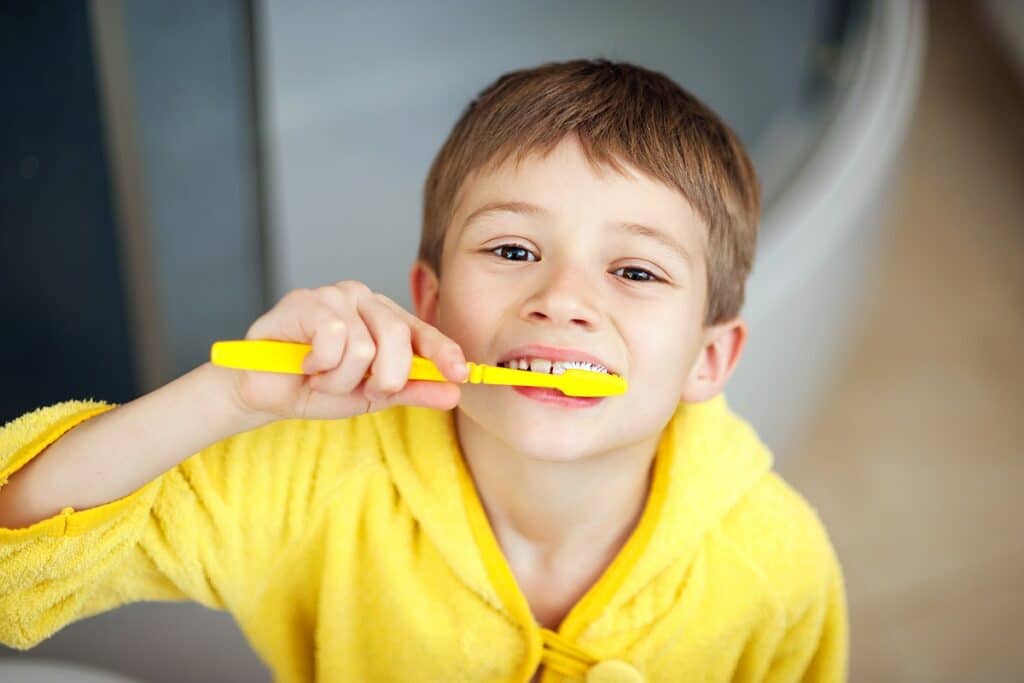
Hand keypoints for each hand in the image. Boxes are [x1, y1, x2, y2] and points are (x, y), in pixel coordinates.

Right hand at [231, 281, 466, 420]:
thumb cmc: (317, 387)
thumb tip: (454, 392)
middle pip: (397, 339)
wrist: (267, 393)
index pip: (423, 332)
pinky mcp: (305, 300)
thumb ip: (413, 391)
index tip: (460, 375)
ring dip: (339, 380)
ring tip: (321, 376)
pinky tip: (305, 362)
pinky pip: (333, 338)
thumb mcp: (373, 396)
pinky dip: (320, 364)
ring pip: (363, 348)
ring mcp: (335, 296)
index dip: (443, 352)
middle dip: (381, 379)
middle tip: (357, 388)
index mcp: (386, 319)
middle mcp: (365, 300)